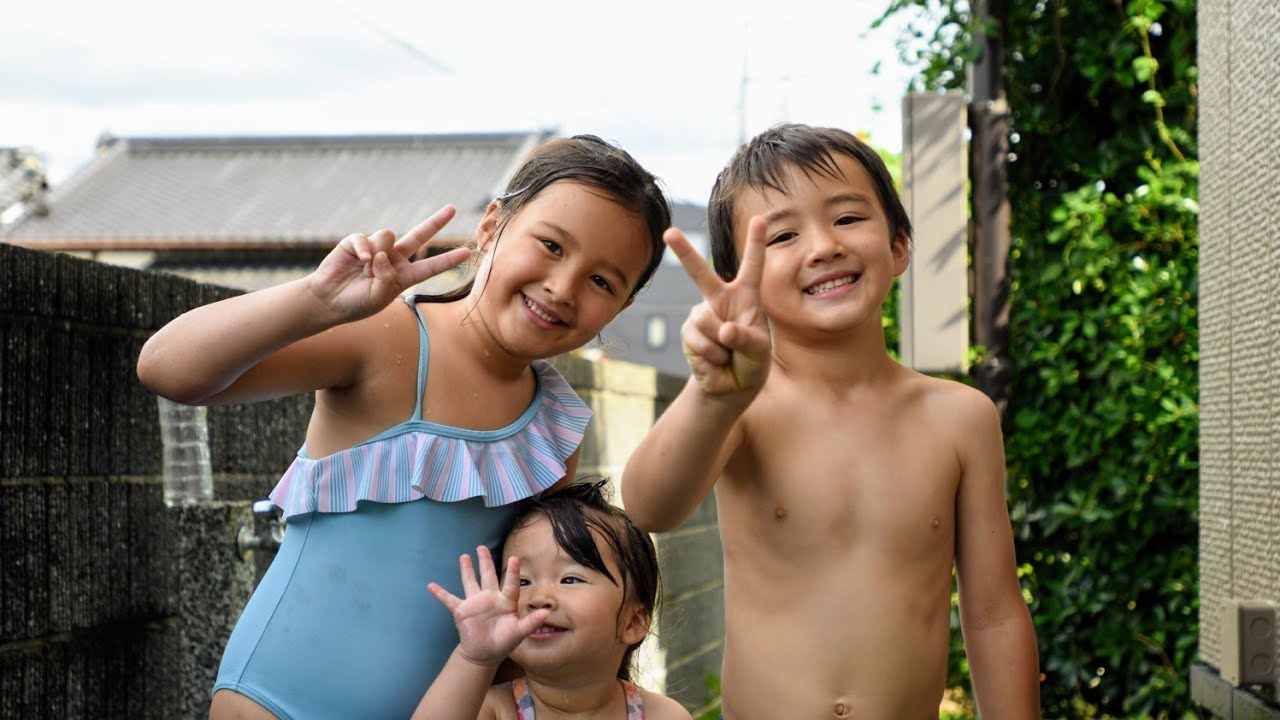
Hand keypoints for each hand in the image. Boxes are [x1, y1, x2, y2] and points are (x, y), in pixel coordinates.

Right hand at [306, 205, 471, 321]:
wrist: (328, 299)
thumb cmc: (356, 303)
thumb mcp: (378, 297)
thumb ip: (386, 277)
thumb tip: (383, 253)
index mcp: (403, 276)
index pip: (430, 267)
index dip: (447, 260)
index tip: (466, 252)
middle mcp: (393, 259)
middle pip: (419, 236)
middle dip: (436, 221)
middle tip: (453, 208)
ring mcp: (376, 249)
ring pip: (389, 235)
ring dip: (379, 251)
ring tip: (366, 268)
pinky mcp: (358, 242)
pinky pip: (367, 238)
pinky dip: (363, 248)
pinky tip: (359, 260)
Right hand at [427, 546, 548, 667]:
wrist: (485, 654)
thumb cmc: (504, 642)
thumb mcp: (519, 632)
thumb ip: (531, 622)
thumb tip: (547, 613)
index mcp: (506, 602)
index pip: (510, 584)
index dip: (513, 573)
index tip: (514, 558)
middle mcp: (490, 598)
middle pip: (488, 576)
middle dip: (485, 562)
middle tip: (482, 547)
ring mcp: (475, 603)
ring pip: (470, 582)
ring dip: (467, 570)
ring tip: (464, 556)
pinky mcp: (462, 611)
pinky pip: (449, 600)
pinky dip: (440, 593)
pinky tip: (431, 585)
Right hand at [666, 217, 771, 396]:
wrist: (731, 386)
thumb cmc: (752, 362)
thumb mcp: (760, 351)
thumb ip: (747, 339)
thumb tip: (723, 330)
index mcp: (746, 296)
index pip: (752, 266)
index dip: (755, 243)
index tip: (760, 218)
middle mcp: (720, 300)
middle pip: (699, 273)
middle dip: (684, 252)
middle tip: (670, 233)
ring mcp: (701, 316)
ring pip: (707, 322)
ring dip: (721, 346)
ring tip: (728, 355)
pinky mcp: (688, 334)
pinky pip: (698, 341)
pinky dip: (711, 356)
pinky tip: (716, 361)